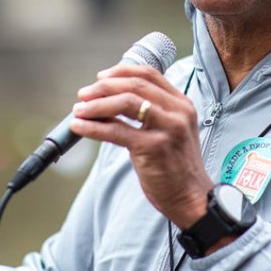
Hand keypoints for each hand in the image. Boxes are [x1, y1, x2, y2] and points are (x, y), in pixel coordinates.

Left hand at [70, 64, 212, 229]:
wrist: (191, 198)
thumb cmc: (175, 166)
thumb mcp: (168, 131)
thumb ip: (148, 113)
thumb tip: (107, 102)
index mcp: (181, 103)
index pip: (149, 74)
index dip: (122, 71)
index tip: (101, 77)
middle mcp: (177, 111)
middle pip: (135, 85)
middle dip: (104, 87)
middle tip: (83, 94)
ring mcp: (167, 128)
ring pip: (126, 103)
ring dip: (97, 104)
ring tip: (79, 109)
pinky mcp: (154, 147)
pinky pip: (117, 131)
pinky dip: (94, 127)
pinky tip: (80, 127)